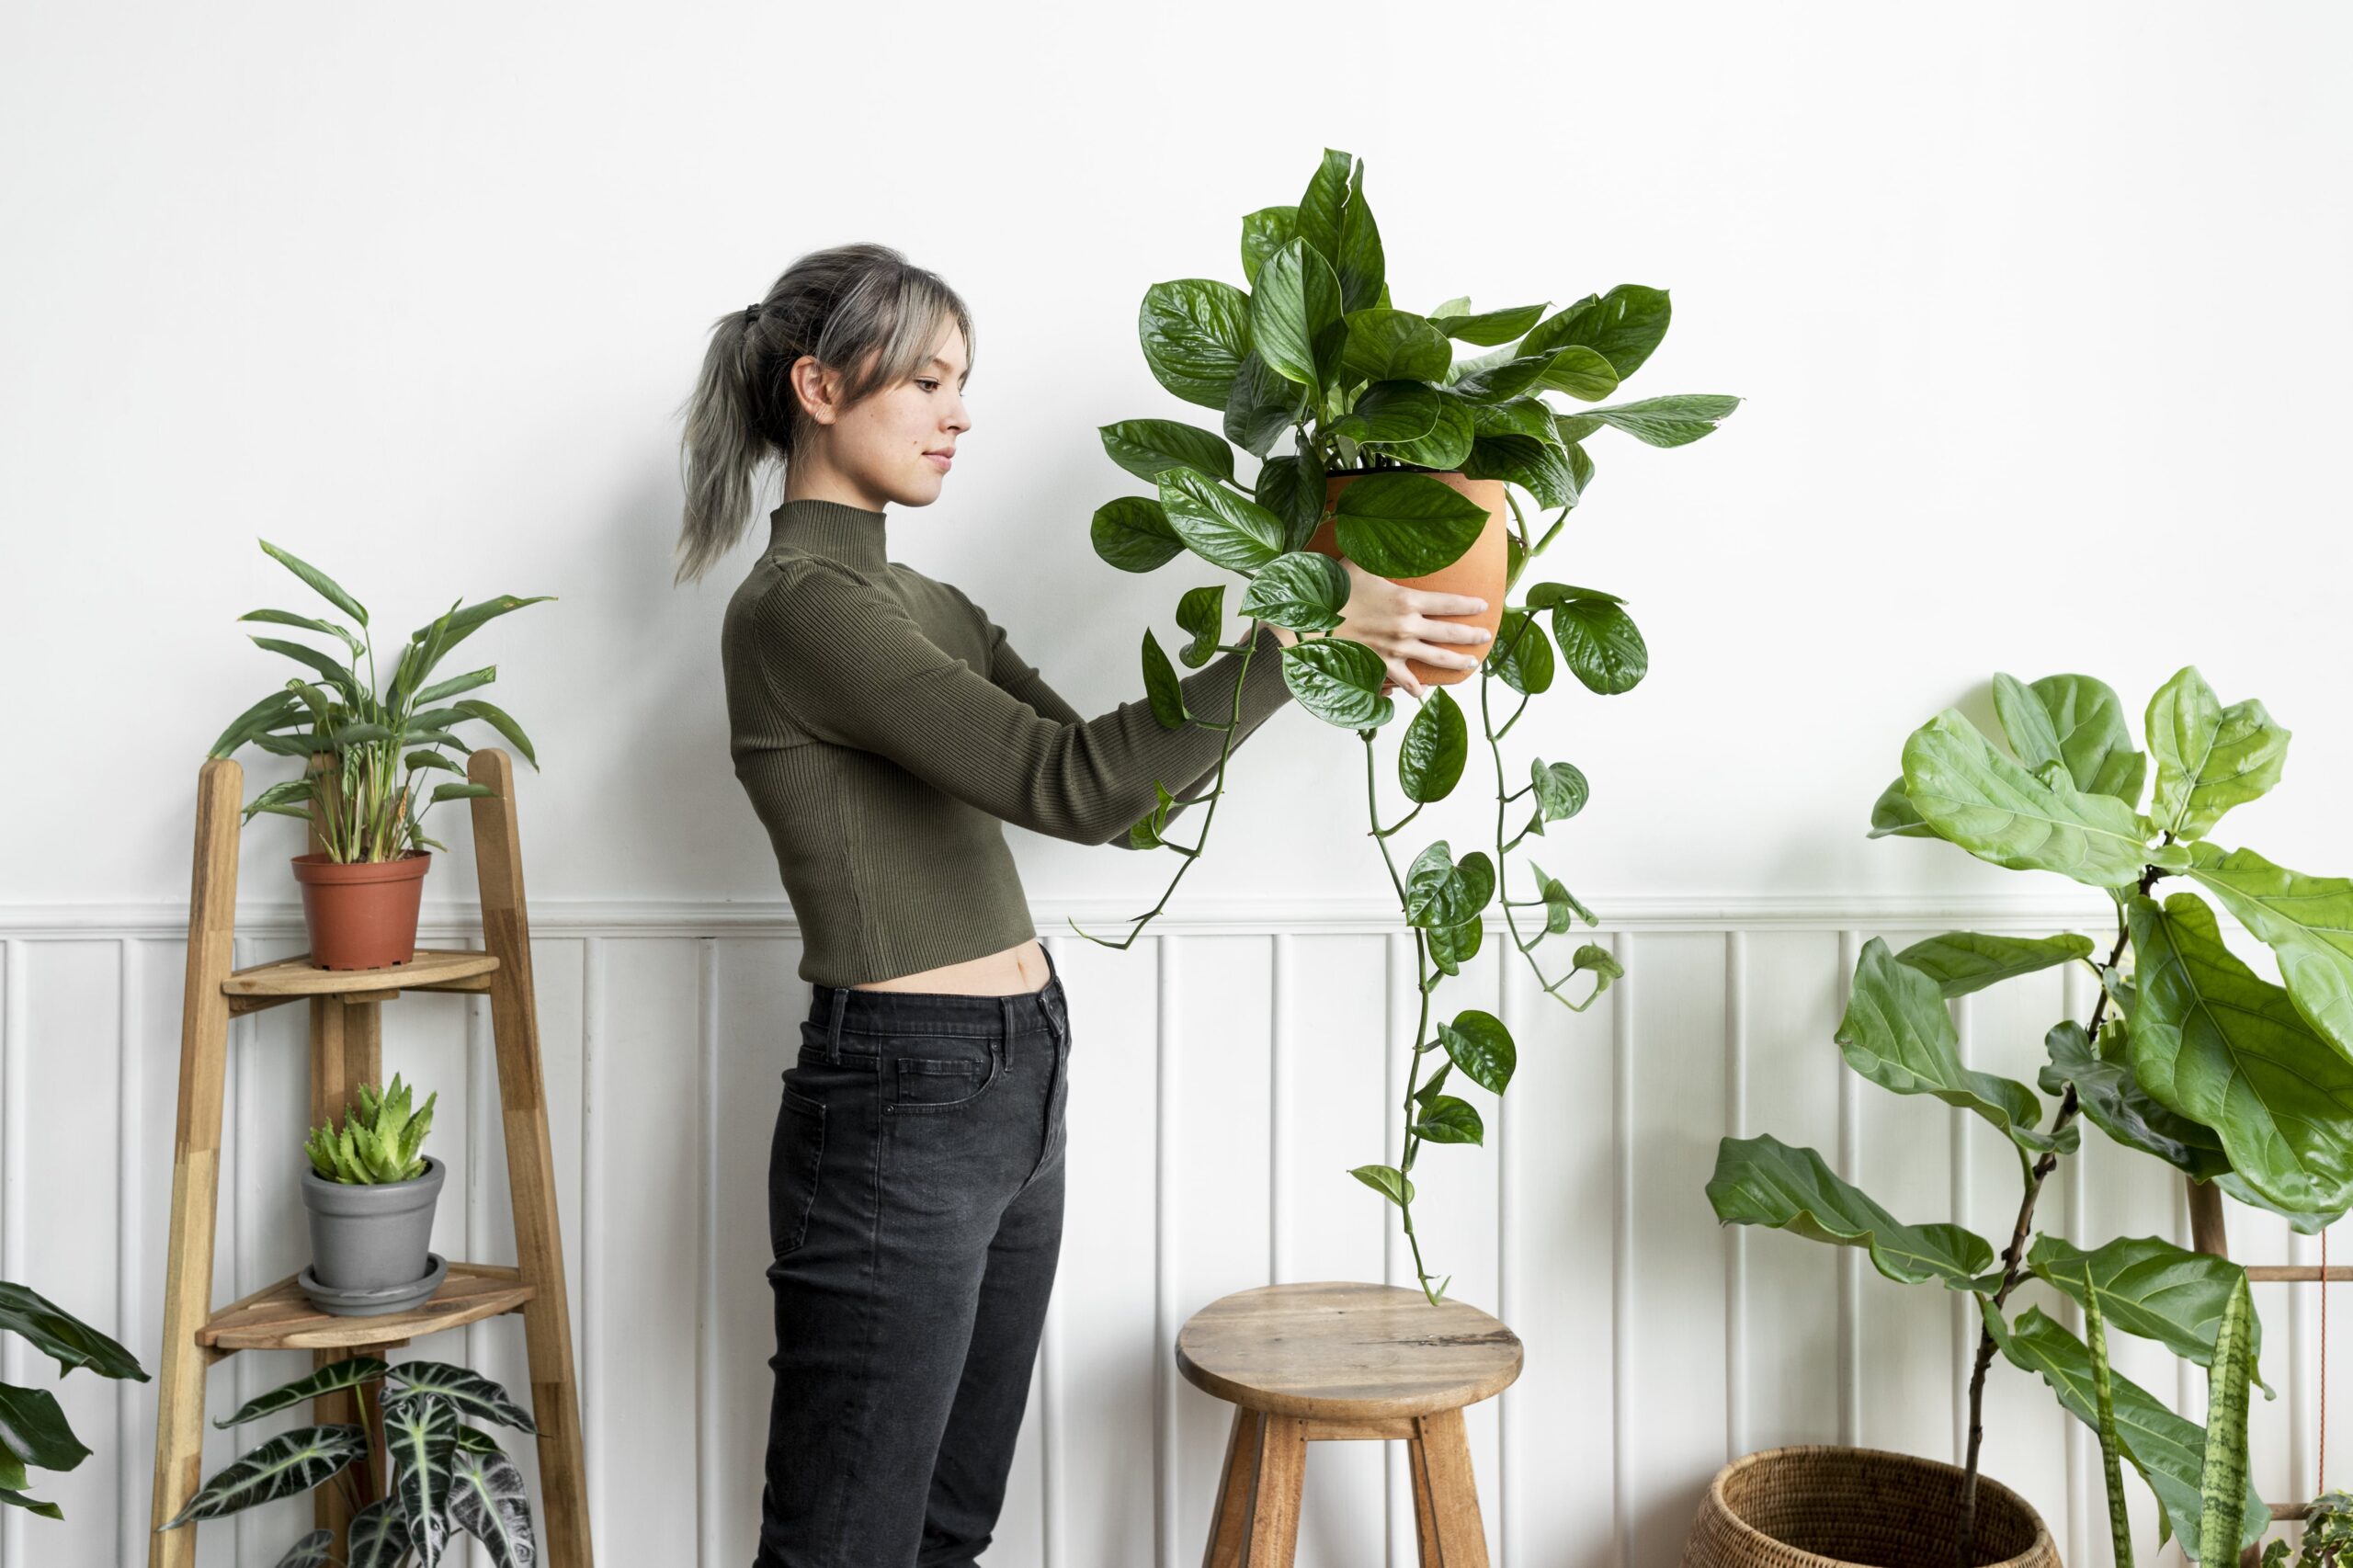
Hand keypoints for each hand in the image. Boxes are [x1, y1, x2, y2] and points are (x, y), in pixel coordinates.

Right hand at [1259, 560, 1491, 698]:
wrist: (1311, 624)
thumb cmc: (1334, 592)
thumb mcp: (1358, 563)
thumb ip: (1378, 550)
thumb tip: (1386, 529)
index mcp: (1406, 601)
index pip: (1449, 604)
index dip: (1469, 605)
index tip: (1484, 606)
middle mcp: (1407, 627)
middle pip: (1450, 634)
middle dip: (1471, 635)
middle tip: (1485, 636)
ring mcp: (1396, 649)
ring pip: (1435, 659)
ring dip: (1456, 662)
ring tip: (1470, 663)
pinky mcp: (1381, 666)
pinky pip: (1404, 681)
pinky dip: (1414, 688)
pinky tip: (1422, 691)